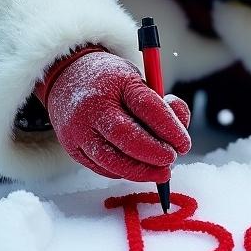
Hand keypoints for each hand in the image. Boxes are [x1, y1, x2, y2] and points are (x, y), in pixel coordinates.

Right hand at [40, 49, 190, 180]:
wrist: (66, 78)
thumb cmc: (109, 79)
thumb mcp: (137, 79)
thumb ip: (160, 103)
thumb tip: (179, 128)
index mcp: (114, 83)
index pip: (147, 107)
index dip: (170, 128)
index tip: (184, 143)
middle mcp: (93, 109)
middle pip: (126, 138)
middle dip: (154, 154)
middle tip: (172, 159)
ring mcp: (79, 132)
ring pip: (111, 161)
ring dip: (140, 171)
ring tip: (161, 172)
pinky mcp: (73, 149)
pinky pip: (102, 168)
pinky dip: (124, 172)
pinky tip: (138, 169)